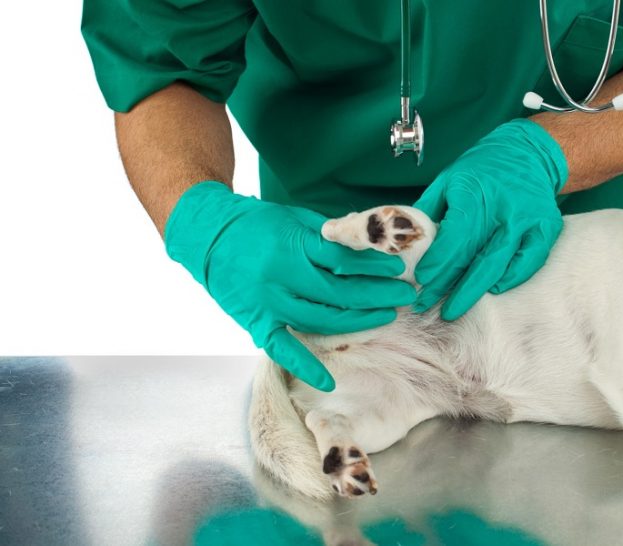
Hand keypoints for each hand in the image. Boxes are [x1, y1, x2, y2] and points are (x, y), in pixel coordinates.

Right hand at [164, 182, 415, 390]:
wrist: (207, 235)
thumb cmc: (258, 223)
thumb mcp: (296, 218)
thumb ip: (330, 235)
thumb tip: (371, 247)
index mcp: (292, 246)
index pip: (343, 261)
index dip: (374, 268)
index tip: (398, 270)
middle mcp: (280, 277)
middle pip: (339, 293)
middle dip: (376, 295)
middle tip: (404, 296)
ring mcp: (267, 303)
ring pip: (320, 320)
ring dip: (357, 321)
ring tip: (385, 317)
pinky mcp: (255, 322)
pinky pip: (282, 348)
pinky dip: (305, 366)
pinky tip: (328, 381)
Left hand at [412, 119, 567, 319]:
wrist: (528, 154)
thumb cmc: (482, 170)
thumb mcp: (448, 179)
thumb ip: (429, 210)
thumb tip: (408, 242)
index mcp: (475, 191)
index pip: (455, 235)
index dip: (438, 261)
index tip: (421, 279)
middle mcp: (504, 207)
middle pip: (475, 256)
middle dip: (450, 286)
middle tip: (429, 306)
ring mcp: (528, 219)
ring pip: (500, 263)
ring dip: (475, 290)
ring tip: (454, 307)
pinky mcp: (546, 227)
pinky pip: (529, 261)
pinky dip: (511, 278)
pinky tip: (493, 289)